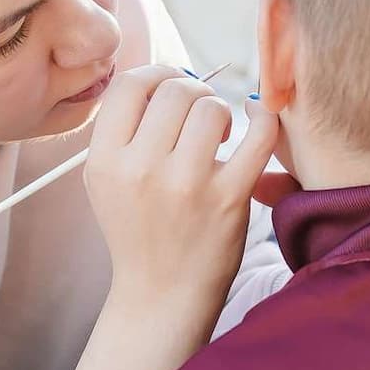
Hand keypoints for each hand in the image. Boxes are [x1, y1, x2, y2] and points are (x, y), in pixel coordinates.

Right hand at [69, 67, 279, 369]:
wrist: (161, 295)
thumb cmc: (139, 231)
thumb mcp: (106, 180)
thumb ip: (123, 130)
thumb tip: (163, 76)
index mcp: (105, 161)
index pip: (131, 84)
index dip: (157, 74)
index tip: (171, 87)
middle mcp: (140, 170)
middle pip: (175, 90)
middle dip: (193, 93)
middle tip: (199, 116)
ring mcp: (185, 185)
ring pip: (211, 107)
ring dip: (220, 111)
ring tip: (218, 135)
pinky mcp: (228, 200)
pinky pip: (256, 136)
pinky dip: (263, 118)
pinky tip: (257, 119)